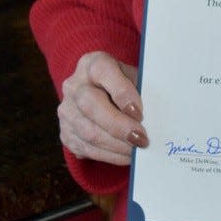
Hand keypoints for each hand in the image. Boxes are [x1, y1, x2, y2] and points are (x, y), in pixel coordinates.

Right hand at [58, 51, 146, 165]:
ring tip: (137, 150)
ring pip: (88, 131)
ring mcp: (66, 110)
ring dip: (116, 145)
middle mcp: (74, 85)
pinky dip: (110, 155)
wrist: (97, 93)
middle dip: (119, 126)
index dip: (121, 92)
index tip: (139, 111)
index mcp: (91, 64)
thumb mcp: (132, 77)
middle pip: (91, 105)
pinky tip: (126, 156)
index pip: (103, 72)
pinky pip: (87, 148)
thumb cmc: (122, 84)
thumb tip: (154, 114)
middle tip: (141, 138)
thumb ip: (140, 89)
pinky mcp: (66, 133)